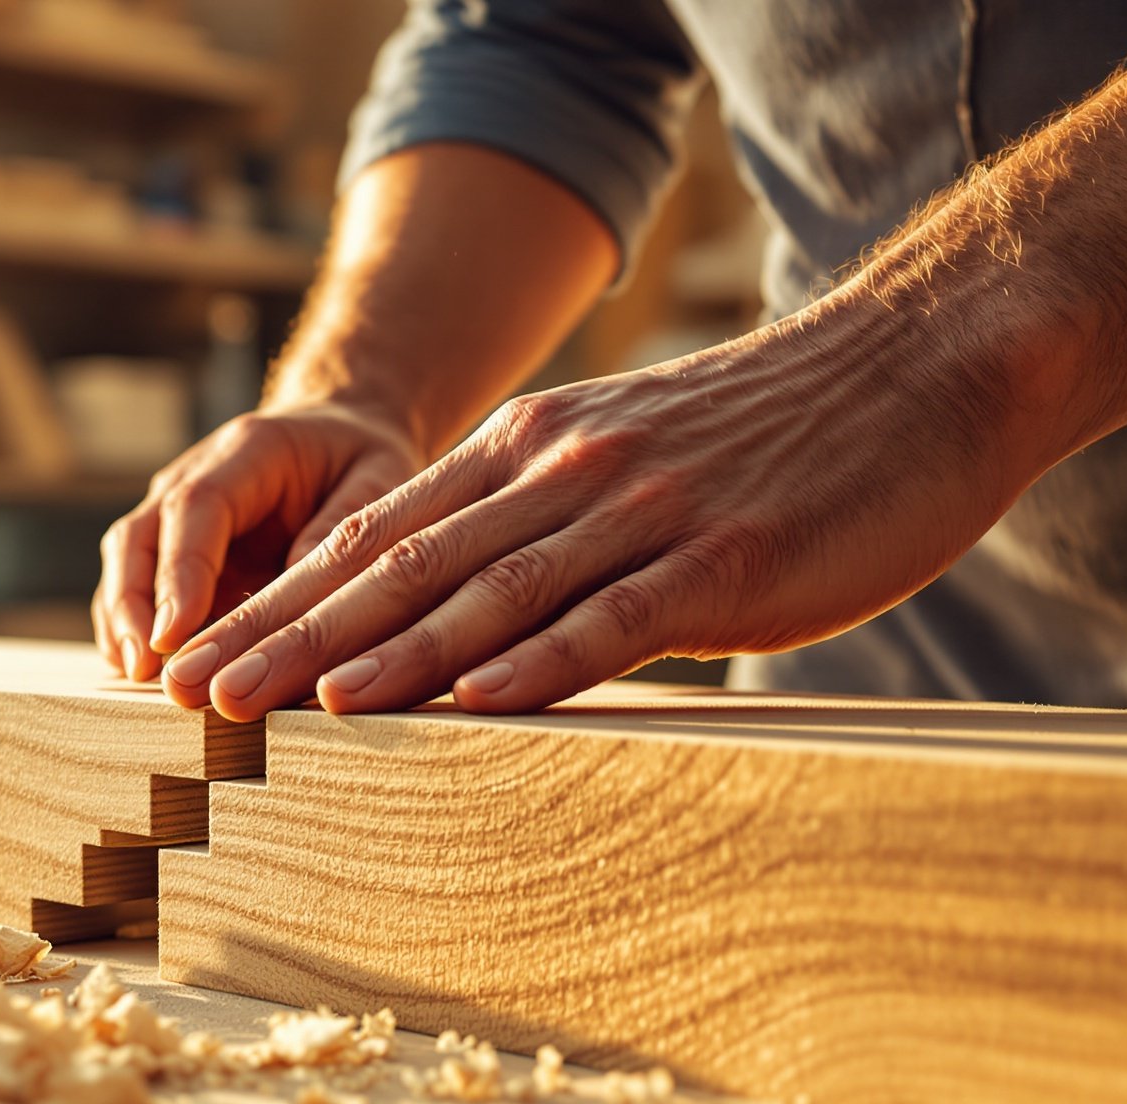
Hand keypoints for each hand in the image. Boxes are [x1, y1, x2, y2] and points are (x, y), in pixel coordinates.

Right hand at [92, 401, 420, 682]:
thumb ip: (341, 532)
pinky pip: (138, 587)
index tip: (174, 632)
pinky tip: (141, 671)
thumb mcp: (378, 479)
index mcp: (248, 451)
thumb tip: (300, 605)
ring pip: (127, 564)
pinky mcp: (172, 548)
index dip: (181, 572)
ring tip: (140, 677)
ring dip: (124, 622)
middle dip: (134, 606)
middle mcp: (194, 476)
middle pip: (139, 538)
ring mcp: (174, 513)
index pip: (195, 508)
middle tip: (146, 667)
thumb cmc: (360, 459)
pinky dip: (132, 627)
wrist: (342, 434)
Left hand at [158, 310, 1046, 720]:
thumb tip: (467, 623)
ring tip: (294, 713)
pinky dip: (529, 666)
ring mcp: (637, 515)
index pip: (374, 538)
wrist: (927, 367)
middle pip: (397, 568)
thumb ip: (544, 527)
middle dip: (287, 638)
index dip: (278, 605)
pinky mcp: (718, 563)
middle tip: (199, 699)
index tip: (199, 662)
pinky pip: (606, 621)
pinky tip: (464, 708)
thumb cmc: (778, 438)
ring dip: (382, 658)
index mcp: (530, 453)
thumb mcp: (629, 461)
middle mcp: (561, 474)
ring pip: (482, 596)